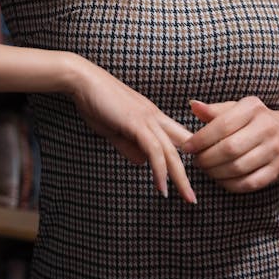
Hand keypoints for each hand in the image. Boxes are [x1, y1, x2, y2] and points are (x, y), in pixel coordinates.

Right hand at [70, 59, 196, 202]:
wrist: (83, 80)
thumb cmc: (95, 102)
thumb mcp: (115, 130)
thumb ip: (129, 146)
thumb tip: (142, 163)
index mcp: (153, 116)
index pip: (180, 137)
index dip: (189, 156)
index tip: (191, 177)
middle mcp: (156, 116)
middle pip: (184, 146)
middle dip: (192, 171)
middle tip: (196, 196)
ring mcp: (148, 118)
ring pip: (172, 151)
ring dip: (180, 178)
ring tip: (188, 198)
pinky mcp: (136, 122)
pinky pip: (154, 150)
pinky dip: (160, 171)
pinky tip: (162, 187)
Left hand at [183, 97, 278, 192]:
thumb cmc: (253, 121)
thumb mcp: (236, 109)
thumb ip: (214, 110)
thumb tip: (193, 106)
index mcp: (253, 108)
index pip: (222, 125)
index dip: (201, 139)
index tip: (187, 147)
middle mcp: (267, 127)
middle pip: (230, 149)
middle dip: (207, 158)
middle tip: (196, 161)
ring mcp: (275, 150)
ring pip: (239, 168)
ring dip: (216, 173)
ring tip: (206, 169)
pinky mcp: (278, 170)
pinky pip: (250, 183)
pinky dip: (231, 184)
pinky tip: (221, 179)